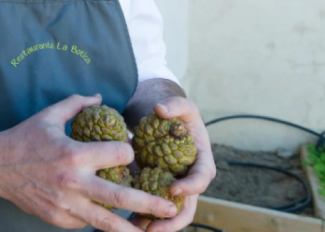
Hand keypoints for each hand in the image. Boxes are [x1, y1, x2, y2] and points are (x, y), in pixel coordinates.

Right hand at [0, 94, 179, 231]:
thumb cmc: (24, 138)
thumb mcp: (50, 115)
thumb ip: (77, 103)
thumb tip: (101, 97)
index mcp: (74, 154)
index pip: (118, 156)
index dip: (128, 153)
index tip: (130, 154)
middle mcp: (73, 182)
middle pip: (120, 197)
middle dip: (149, 203)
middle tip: (170, 209)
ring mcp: (65, 204)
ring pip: (105, 222)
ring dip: (131, 229)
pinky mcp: (58, 219)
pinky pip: (85, 223)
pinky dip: (96, 221)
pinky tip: (107, 219)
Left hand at [131, 97, 215, 231]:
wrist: (165, 122)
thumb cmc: (176, 114)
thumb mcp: (181, 105)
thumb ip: (175, 105)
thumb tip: (160, 110)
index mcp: (201, 161)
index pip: (202, 178)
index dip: (190, 186)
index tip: (173, 188)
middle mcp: (189, 180)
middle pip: (186, 207)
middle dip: (172, 220)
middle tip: (155, 228)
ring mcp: (173, 187)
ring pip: (168, 213)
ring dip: (154, 225)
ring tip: (135, 230)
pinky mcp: (157, 190)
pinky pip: (151, 207)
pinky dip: (140, 216)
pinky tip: (122, 224)